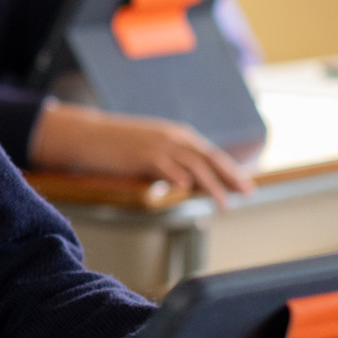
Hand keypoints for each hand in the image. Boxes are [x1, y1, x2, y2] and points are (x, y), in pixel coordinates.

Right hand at [31, 102, 253, 206]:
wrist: (89, 134)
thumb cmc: (117, 145)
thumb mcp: (150, 148)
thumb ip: (170, 160)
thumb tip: (189, 181)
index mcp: (176, 135)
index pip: (210, 154)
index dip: (230, 169)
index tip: (245, 185)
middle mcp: (173, 137)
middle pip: (209, 158)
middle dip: (230, 176)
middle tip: (247, 192)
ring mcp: (159, 145)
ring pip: (194, 165)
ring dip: (211, 185)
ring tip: (223, 203)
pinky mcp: (143, 155)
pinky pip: (166, 167)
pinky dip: (179, 177)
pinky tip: (189, 189)